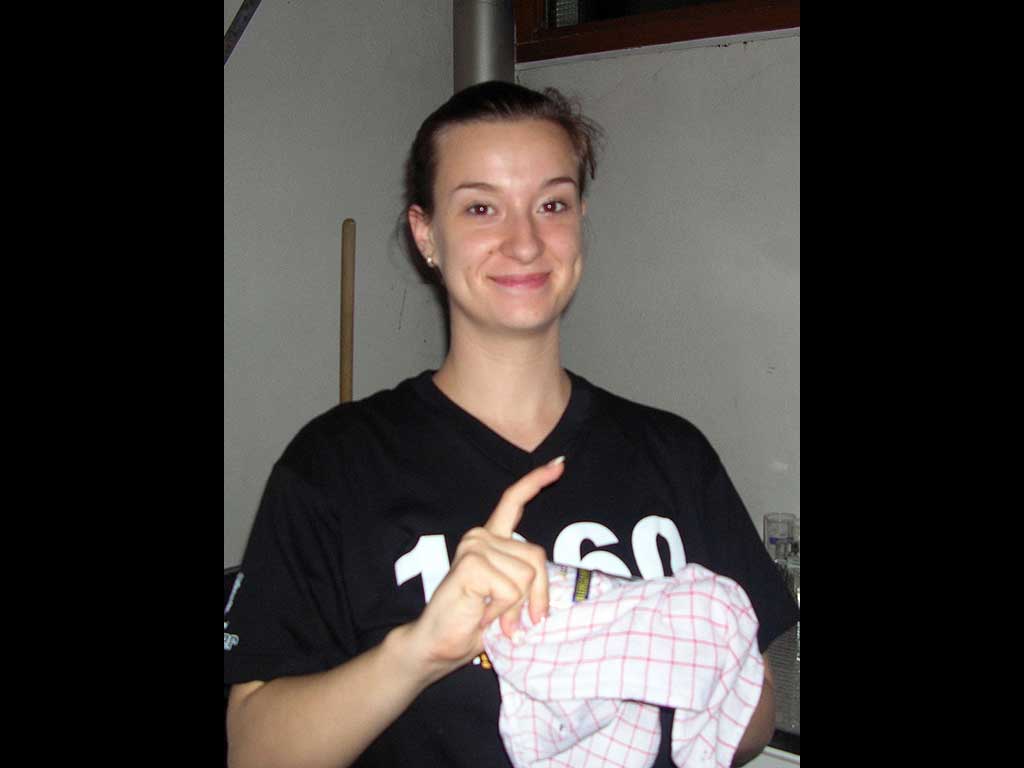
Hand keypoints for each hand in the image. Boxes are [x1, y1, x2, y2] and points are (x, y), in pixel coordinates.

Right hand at [401, 457, 564, 683]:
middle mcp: (481, 536)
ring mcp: (475, 547)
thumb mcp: (509, 599)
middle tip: (514, 623)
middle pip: (536, 558)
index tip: (559, 464)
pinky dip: (503, 613)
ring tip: (491, 617)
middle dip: (536, 596)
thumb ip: (527, 583)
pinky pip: (512, 591)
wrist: (437, 644)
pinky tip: (482, 616)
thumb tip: (549, 590)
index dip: (537, 481)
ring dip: (515, 609)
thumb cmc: (473, 623)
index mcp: (490, 539)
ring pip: (526, 577)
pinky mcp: (472, 563)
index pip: (514, 501)